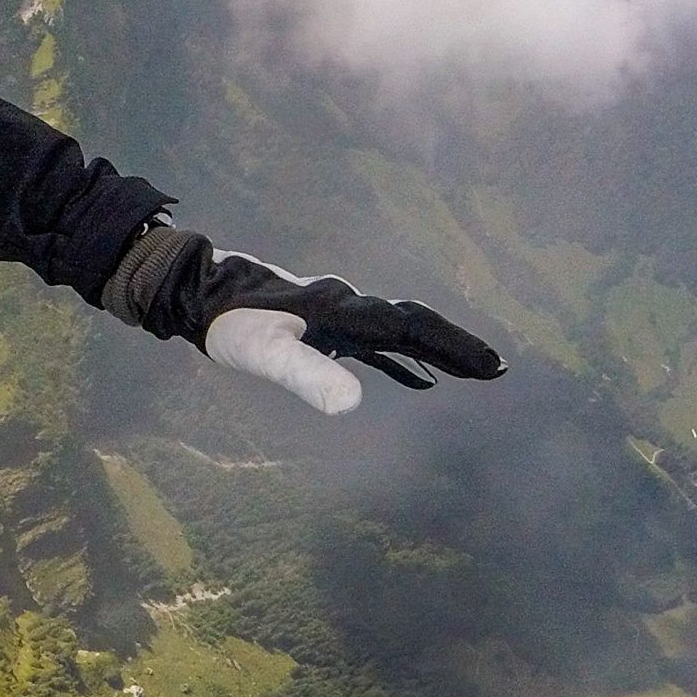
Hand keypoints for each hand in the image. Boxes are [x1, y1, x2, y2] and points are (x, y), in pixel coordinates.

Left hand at [105, 224, 505, 414]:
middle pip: (414, 324)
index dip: (454, 348)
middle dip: (456, 347)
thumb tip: (353, 406)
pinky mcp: (322, 324)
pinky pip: (375, 342)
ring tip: (473, 372)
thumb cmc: (230, 324)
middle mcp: (347, 304)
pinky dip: (402, 360)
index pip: (411, 329)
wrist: (198, 291)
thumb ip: (308, 376)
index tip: (494, 367)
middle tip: (498, 370)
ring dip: (436, 351)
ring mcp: (337, 312)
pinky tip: (418, 382)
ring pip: (399, 330)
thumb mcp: (266, 354)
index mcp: (344, 310)